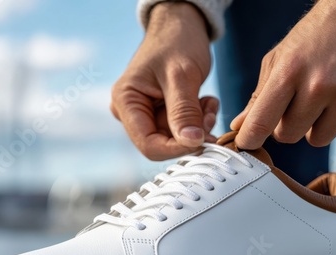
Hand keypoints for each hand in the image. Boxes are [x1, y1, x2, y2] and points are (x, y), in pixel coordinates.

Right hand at [111, 2, 216, 159]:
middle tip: (208, 116)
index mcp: (126, 102)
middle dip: (190, 135)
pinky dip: (199, 120)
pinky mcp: (163, 113)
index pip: (148, 144)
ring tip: (209, 103)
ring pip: (177, 138)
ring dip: (198, 126)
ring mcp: (148, 113)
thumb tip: (191, 142)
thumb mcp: (182, 75)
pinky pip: (184, 129)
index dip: (176, 148)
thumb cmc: (176, 41)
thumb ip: (184, 111)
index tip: (202, 140)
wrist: (181, 26)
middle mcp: (132, 111)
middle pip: (163, 143)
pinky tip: (206, 102)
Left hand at [231, 0, 335, 148]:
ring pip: (317, 140)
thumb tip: (239, 127)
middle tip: (294, 105)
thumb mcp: (280, 58)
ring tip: (320, 99)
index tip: (245, 144)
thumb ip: (259, 95)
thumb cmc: (317, 35)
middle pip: (287, 136)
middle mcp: (318, 85)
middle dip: (286, 126)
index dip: (249, 139)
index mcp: (289, 71)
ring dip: (314, 126)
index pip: (261, 122)